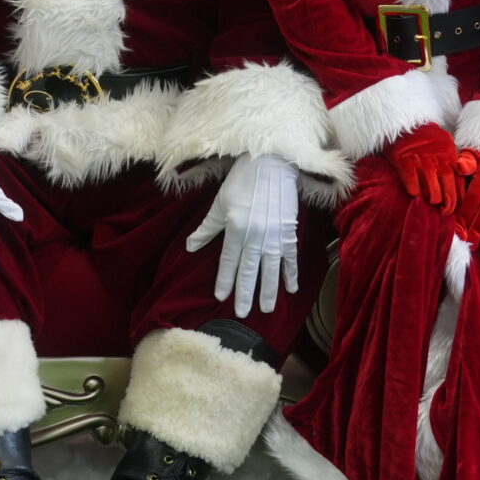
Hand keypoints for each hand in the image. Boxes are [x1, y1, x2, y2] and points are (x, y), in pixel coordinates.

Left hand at [186, 152, 299, 316]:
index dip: (225, 280)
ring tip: (266, 309)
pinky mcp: (289, 232)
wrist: (271, 164)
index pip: (228, 261)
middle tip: (243, 314)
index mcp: (236, 229)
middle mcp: (255, 236)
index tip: (221, 298)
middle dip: (245, 293)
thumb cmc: (241, 181)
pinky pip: (290, 258)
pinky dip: (291, 274)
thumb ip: (206, 228)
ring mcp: (274, 235)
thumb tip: (189, 248)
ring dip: (268, 291)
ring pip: (270, 269)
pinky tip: (290, 289)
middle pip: (249, 270)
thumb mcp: (219, 203)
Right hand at [387, 123, 462, 212]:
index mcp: (447, 150)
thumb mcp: (441, 145)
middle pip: (447, 176)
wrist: (398, 121)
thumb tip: (459, 182)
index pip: (458, 176)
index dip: (458, 194)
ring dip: (433, 193)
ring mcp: (418, 152)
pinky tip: (414, 193)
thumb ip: (452, 162)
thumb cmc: (422, 140)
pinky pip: (409, 172)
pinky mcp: (401, 155)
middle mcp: (435, 151)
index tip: (455, 208)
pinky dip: (413, 185)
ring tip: (432, 202)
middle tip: (445, 211)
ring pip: (430, 175)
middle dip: (448, 198)